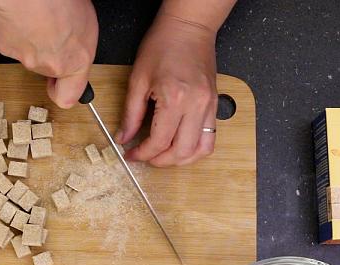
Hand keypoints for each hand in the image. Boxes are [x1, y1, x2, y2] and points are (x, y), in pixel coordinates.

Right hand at [0, 0, 97, 107]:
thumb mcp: (86, 23)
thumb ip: (78, 45)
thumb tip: (74, 46)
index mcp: (75, 61)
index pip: (67, 98)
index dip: (63, 92)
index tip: (61, 84)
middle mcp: (50, 64)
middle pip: (47, 68)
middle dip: (48, 52)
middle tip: (51, 29)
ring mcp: (25, 57)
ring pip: (28, 54)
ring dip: (31, 39)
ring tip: (37, 16)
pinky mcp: (4, 47)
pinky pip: (9, 40)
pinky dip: (13, 30)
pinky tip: (20, 14)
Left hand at [116, 14, 217, 166]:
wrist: (188, 28)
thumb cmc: (164, 45)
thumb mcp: (138, 79)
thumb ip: (131, 113)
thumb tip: (124, 136)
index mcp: (175, 98)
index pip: (159, 141)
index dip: (143, 153)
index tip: (131, 154)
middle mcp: (196, 106)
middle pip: (181, 151)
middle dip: (161, 161)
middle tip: (146, 157)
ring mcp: (209, 106)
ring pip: (201, 150)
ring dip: (181, 160)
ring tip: (163, 156)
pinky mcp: (214, 105)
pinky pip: (210, 138)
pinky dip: (196, 149)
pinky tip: (181, 146)